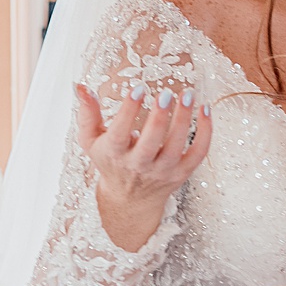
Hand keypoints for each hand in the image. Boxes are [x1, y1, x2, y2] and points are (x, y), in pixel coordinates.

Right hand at [73, 82, 212, 249]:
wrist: (129, 200)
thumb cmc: (109, 161)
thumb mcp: (91, 140)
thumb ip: (87, 113)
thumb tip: (80, 85)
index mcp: (115, 154)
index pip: (120, 132)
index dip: (129, 110)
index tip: (138, 88)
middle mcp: (139, 165)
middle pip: (151, 142)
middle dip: (159, 118)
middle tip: (165, 94)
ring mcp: (162, 171)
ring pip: (176, 146)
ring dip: (184, 119)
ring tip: (188, 94)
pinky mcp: (182, 173)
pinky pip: (198, 153)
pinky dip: (205, 132)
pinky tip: (205, 109)